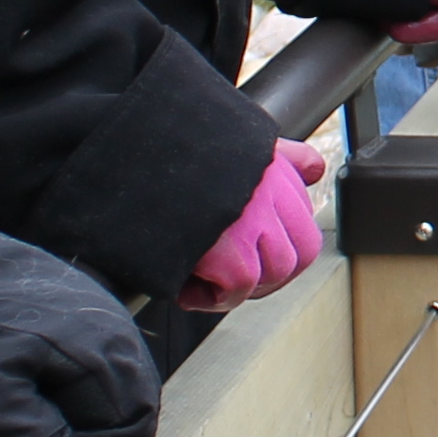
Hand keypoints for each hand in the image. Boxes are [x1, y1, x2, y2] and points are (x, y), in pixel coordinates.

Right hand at [181, 137, 329, 311]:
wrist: (123, 154)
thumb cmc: (164, 152)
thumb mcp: (230, 140)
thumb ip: (278, 155)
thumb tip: (314, 169)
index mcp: (271, 162)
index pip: (304, 218)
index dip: (278, 246)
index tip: (248, 255)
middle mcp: (270, 187)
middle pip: (300, 252)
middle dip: (270, 274)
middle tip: (229, 279)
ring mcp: (254, 217)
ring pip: (274, 272)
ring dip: (240, 287)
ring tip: (202, 280)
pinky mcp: (231, 249)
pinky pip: (240, 288)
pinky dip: (212, 297)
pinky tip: (185, 284)